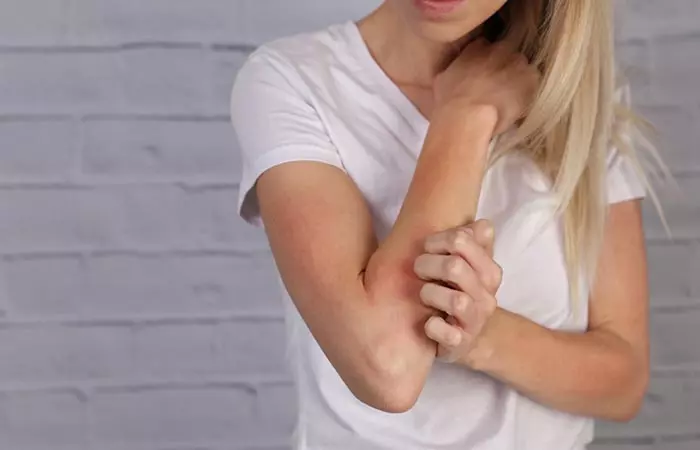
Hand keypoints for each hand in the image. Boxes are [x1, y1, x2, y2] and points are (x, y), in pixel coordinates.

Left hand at [413, 219, 501, 366]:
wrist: (465, 339)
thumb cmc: (457, 293)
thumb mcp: (465, 266)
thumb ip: (471, 242)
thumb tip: (482, 224)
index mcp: (489, 272)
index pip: (462, 240)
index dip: (437, 240)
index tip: (427, 247)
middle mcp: (486, 296)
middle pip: (455, 267)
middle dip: (427, 265)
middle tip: (418, 270)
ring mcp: (475, 321)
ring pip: (456, 300)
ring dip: (430, 293)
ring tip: (423, 294)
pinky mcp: (461, 344)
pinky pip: (447, 334)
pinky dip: (433, 327)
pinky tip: (428, 322)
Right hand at [433, 38, 539, 134]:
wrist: (467, 117)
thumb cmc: (450, 102)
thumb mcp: (443, 80)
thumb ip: (455, 69)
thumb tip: (457, 72)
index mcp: (476, 47)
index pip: (485, 47)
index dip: (485, 62)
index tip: (483, 75)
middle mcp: (499, 48)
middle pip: (507, 55)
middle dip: (503, 69)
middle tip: (496, 89)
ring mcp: (517, 62)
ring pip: (521, 69)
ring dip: (516, 81)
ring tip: (507, 101)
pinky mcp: (531, 79)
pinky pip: (532, 84)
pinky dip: (527, 94)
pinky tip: (516, 107)